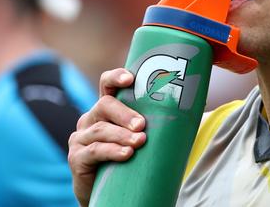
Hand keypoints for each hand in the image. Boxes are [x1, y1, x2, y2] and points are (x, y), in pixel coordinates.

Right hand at [68, 68, 146, 206]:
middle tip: (142, 125)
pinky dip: (111, 151)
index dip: (116, 77)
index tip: (130, 79)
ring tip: (139, 142)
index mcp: (106, 109)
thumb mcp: (138, 137)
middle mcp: (90, 119)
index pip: (106, 85)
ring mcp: (81, 138)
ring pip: (101, 129)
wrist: (108, 192)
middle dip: (125, 113)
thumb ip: (154, 123)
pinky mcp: (77, 158)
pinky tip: (126, 154)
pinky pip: (94, 151)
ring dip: (122, 135)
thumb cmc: (128, 159)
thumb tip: (192, 110)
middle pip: (104, 105)